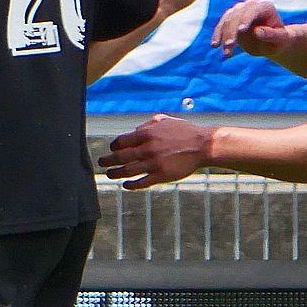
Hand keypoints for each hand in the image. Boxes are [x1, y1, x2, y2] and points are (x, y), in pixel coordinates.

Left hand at [98, 113, 212, 189]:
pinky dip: (131, 185)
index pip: (120, 142)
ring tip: (109, 174)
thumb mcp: (164, 121)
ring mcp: (154, 163)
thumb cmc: (185, 132)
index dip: (113, 147)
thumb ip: (147, 124)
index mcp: (146, 134)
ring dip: (115, 173)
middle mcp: (148, 149)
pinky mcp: (162, 175)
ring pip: (128, 171)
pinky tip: (126, 185)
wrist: (204, 146)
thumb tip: (134, 130)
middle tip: (102, 163)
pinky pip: (142, 182)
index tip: (112, 150)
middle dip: (107, 161)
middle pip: (120, 157)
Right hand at [212, 0, 287, 58]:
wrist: (270, 44)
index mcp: (265, 7)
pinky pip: (220, 27)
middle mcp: (250, 6)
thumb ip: (271, 34)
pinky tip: (215, 45)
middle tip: (230, 46)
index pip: (252, 11)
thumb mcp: (280, 39)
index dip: (246, 19)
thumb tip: (257, 31)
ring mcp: (238, 12)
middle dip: (232, 31)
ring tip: (226, 53)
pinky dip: (217, 36)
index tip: (241, 30)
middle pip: (236, 16)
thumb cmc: (279, 41)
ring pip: (226, 22)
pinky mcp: (229, 20)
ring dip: (223, 37)